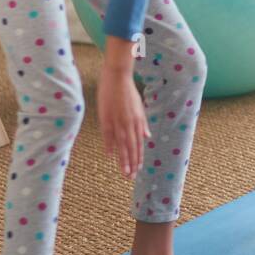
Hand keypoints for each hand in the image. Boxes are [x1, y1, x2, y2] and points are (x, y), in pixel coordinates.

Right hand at [97, 62, 149, 177]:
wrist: (118, 77)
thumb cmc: (128, 92)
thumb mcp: (140, 107)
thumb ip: (143, 123)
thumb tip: (147, 136)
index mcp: (138, 122)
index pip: (139, 144)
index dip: (138, 157)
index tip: (138, 169)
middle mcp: (129, 124)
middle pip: (131, 147)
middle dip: (132, 163)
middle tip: (131, 177)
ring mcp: (118, 121)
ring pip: (122, 144)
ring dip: (123, 159)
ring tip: (124, 172)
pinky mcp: (107, 117)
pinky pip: (108, 134)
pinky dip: (110, 144)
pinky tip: (110, 155)